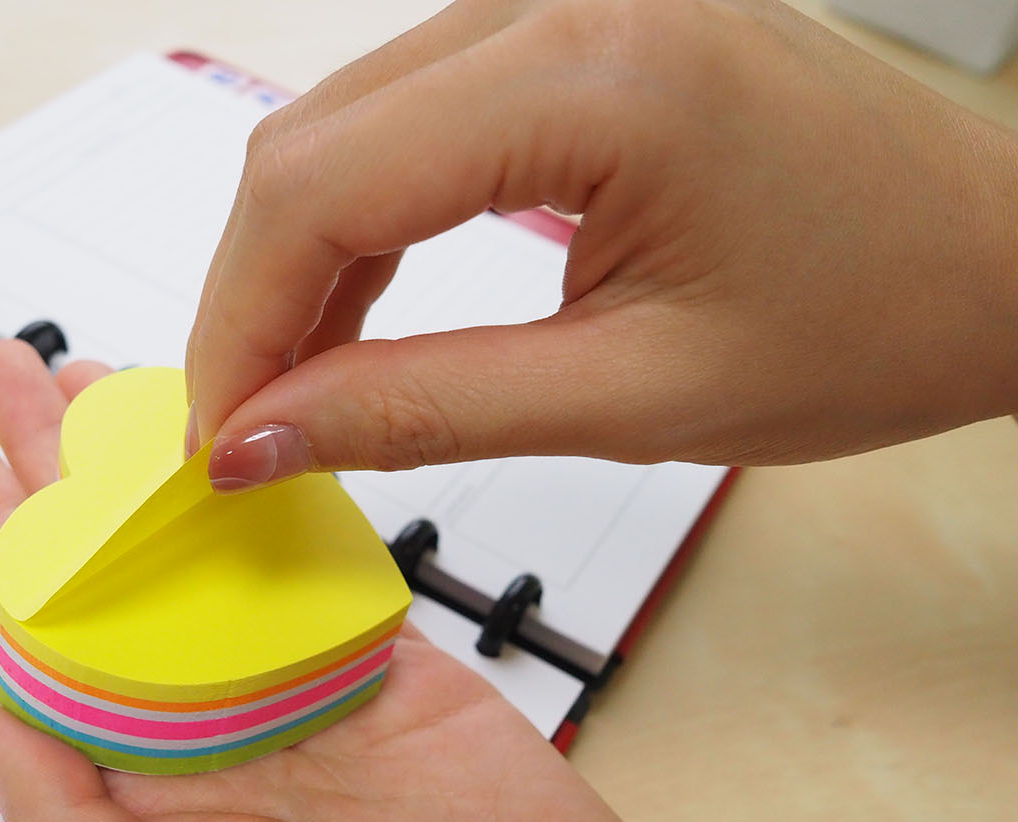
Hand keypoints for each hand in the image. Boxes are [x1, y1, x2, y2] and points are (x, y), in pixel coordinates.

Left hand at [0, 340, 833, 821]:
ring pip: (206, 557)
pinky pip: (319, 568)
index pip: (38, 651)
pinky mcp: (394, 673)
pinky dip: (279, 498)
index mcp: (143, 810)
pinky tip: (239, 439)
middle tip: (13, 369)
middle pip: (109, 581)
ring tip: (106, 381)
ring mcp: (303, 700)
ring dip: (156, 469)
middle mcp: (211, 744)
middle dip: (55, 473)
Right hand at [186, 0, 1017, 489]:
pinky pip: (404, 119)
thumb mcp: (633, 397)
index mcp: (591, 72)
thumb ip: (423, 410)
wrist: (989, 257)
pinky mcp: (563, 33)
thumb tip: (262, 436)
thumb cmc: (868, 320)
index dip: (239, 325)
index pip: (320, 187)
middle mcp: (555, 1)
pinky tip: (357, 312)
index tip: (217, 442)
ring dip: (297, 264)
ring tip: (297, 389)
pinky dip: (361, 224)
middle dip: (251, 300)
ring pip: (341, 129)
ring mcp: (556, 4)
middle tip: (246, 430)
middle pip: (308, 144)